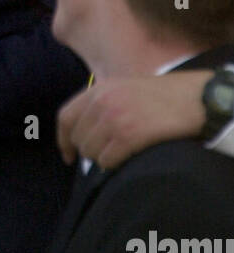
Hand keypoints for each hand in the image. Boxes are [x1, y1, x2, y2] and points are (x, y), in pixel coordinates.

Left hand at [57, 72, 210, 168]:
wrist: (190, 99)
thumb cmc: (159, 96)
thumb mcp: (122, 88)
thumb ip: (100, 103)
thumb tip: (84, 132)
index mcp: (97, 89)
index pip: (65, 117)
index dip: (63, 139)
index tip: (67, 155)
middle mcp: (101, 102)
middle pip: (78, 138)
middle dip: (87, 151)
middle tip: (103, 155)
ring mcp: (114, 118)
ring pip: (90, 152)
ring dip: (101, 158)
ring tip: (118, 154)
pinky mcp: (128, 135)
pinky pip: (107, 160)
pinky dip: (113, 165)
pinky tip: (125, 159)